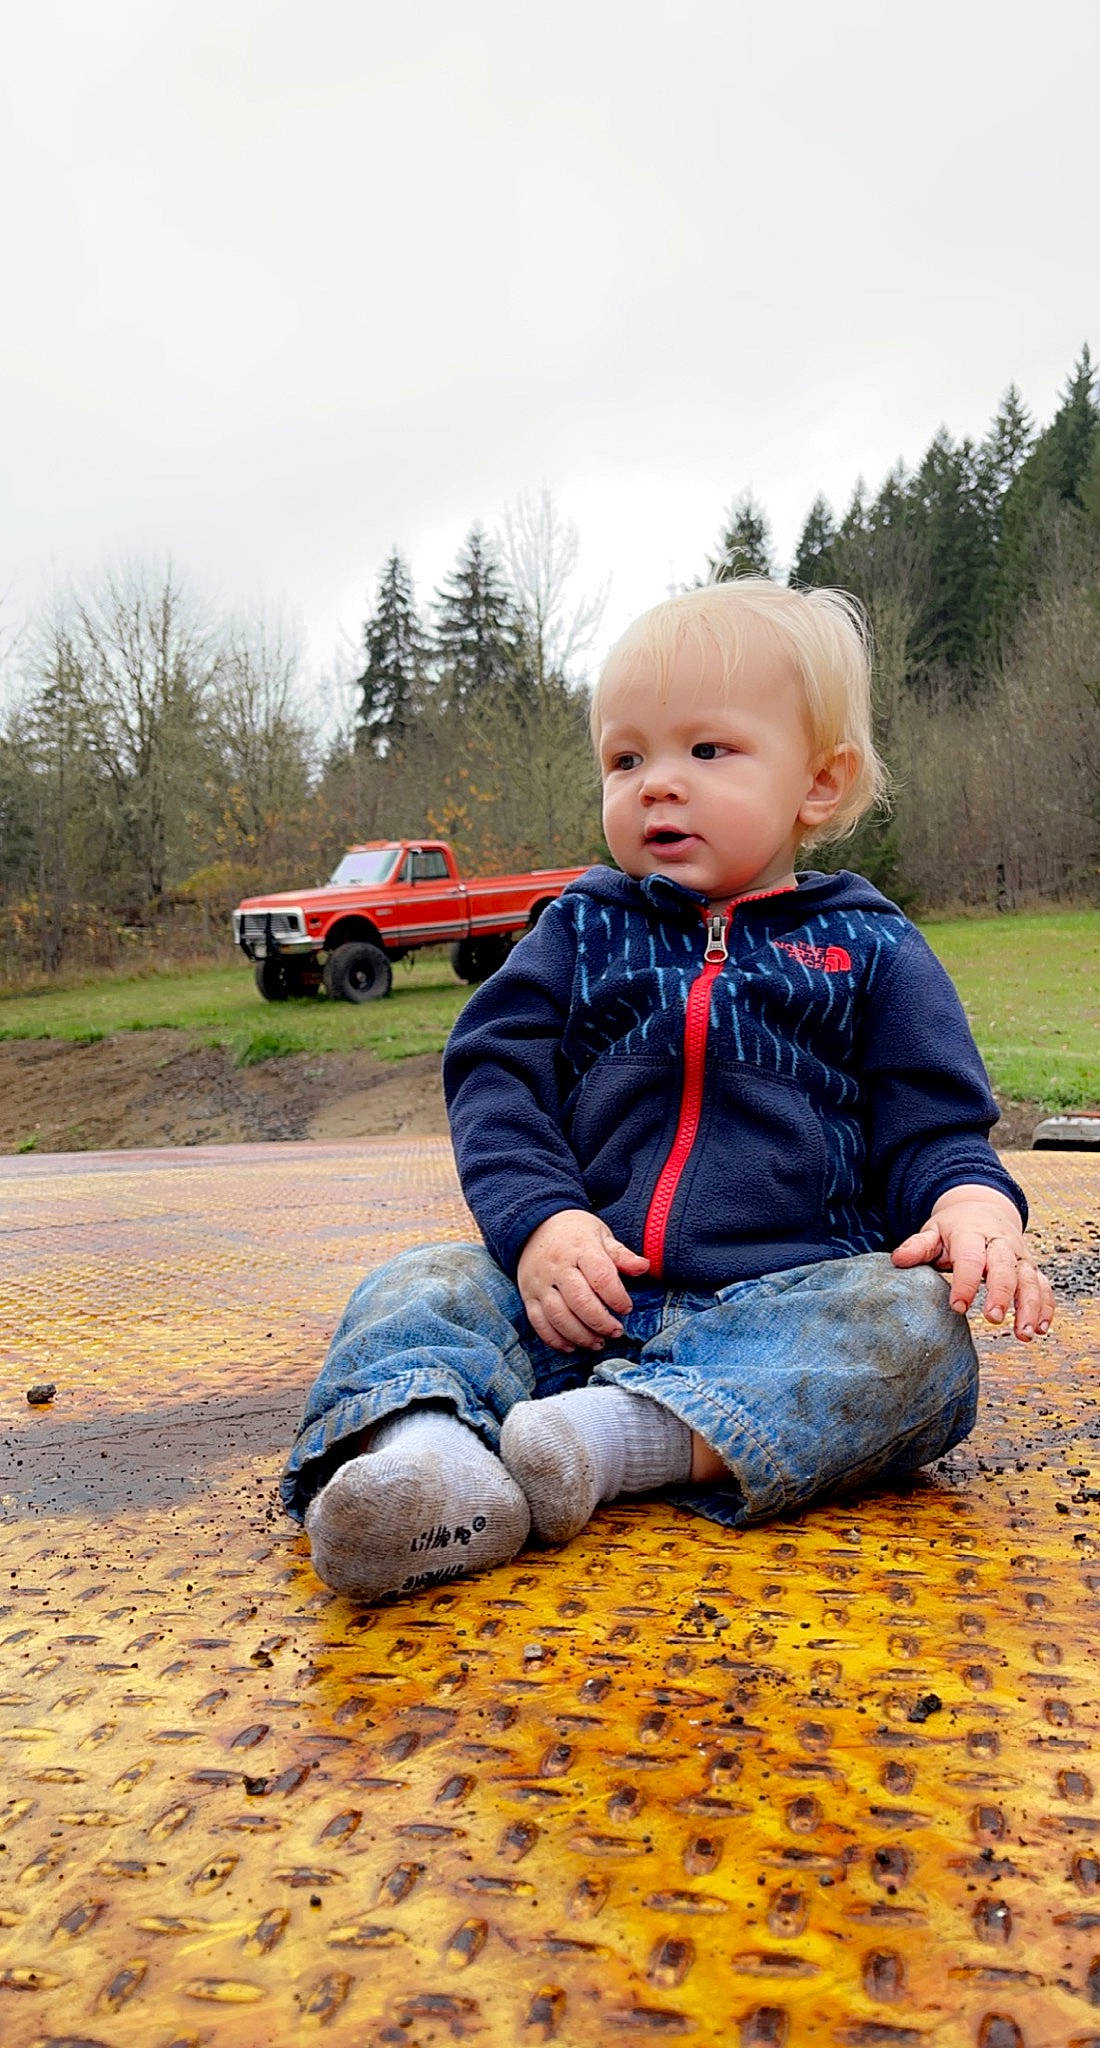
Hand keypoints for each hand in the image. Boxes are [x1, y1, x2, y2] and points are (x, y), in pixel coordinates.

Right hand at [517, 1209, 648, 1352]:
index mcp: (580, 1248)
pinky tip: (571, 1346)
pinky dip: (554, 1339)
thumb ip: (621, 1255)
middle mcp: (558, 1267)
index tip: (627, 1308)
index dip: (617, 1297)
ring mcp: (540, 1283)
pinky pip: (538, 1322)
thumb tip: (644, 1266)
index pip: (601, 1277)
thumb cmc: (575, 1233)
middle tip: (616, 1332)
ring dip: (580, 1335)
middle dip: (601, 1322)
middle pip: (579, 1301)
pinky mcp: (528, 1296)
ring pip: (559, 1316)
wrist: (535, 1226)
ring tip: (598, 1343)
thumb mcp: (601, 1235)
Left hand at [892, 1185, 1053, 1340]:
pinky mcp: (1031, 1267)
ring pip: (1030, 1280)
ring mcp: (1019, 1256)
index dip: (965, 1282)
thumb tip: (897, 1260)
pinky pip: (1044, 1286)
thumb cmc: (953, 1228)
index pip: (970, 1258)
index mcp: (972, 1234)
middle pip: (1006, 1268)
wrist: (982, 1210)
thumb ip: (917, 1246)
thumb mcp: (933, 1231)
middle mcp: (1001, 1244)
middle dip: (1002, 1294)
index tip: (957, 1307)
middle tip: (993, 1319)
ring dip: (1030, 1307)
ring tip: (1024, 1334)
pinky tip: (1041, 1329)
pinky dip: (1046, 1306)